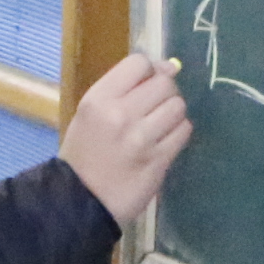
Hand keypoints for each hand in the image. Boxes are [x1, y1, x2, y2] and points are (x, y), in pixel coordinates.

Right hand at [60, 54, 192, 223]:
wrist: (80, 200)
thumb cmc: (84, 153)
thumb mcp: (90, 113)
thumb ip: (124, 88)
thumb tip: (169, 66)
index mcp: (99, 99)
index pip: (139, 63)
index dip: (148, 70)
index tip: (145, 84)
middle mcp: (121, 114)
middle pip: (164, 83)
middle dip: (164, 92)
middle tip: (154, 107)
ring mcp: (141, 138)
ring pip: (178, 106)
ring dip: (173, 113)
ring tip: (159, 125)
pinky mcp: (159, 160)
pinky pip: (184, 131)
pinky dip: (178, 132)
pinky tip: (164, 140)